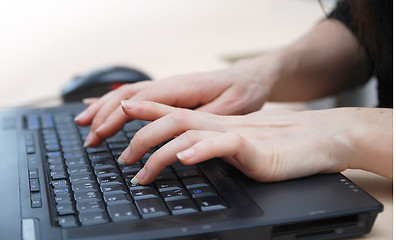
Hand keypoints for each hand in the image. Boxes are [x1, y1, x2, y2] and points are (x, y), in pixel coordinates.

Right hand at [75, 67, 271, 146]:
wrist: (251, 77)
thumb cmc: (244, 92)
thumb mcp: (233, 108)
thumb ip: (206, 119)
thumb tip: (181, 135)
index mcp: (183, 88)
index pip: (141, 101)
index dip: (117, 117)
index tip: (100, 134)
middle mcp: (171, 84)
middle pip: (128, 96)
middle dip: (104, 116)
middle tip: (88, 139)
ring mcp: (169, 86)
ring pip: (129, 93)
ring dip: (104, 108)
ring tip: (84, 123)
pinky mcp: (170, 91)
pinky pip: (137, 94)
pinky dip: (116, 99)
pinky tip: (101, 104)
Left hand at [118, 100, 367, 184]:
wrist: (313, 141)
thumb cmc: (275, 147)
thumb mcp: (234, 146)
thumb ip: (210, 147)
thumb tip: (185, 155)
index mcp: (213, 123)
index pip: (172, 111)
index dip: (145, 110)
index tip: (119, 112)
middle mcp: (218, 124)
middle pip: (172, 119)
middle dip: (141, 135)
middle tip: (122, 159)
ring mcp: (233, 134)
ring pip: (188, 131)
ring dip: (161, 152)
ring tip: (143, 172)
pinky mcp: (250, 147)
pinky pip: (221, 144)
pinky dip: (200, 149)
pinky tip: (185, 157)